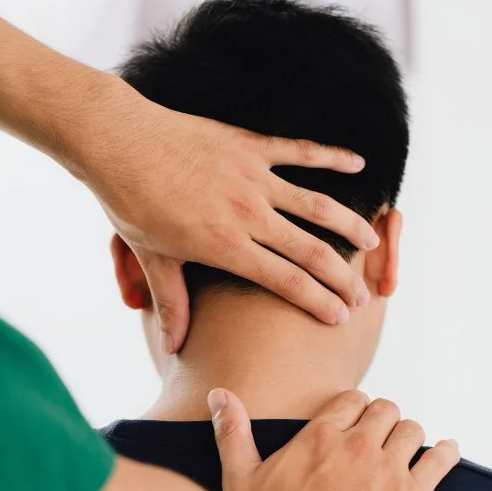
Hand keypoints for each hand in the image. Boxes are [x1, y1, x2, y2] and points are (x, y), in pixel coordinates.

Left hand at [65, 74, 379, 353]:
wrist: (119, 142)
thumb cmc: (130, 201)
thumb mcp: (151, 257)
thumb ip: (171, 302)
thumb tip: (173, 347)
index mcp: (226, 246)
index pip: (286, 281)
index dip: (318, 301)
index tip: (340, 316)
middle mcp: (248, 214)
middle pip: (310, 251)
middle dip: (343, 276)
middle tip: (364, 295)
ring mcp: (253, 177)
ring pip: (317, 205)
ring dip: (349, 224)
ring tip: (372, 240)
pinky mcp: (251, 146)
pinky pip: (302, 151)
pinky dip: (333, 156)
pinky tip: (360, 163)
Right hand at [208, 388, 460, 490]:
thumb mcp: (242, 479)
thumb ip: (233, 432)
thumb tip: (219, 394)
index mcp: (321, 434)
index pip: (353, 399)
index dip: (356, 410)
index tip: (355, 423)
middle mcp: (359, 444)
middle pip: (386, 409)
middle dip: (383, 421)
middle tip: (379, 440)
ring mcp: (389, 468)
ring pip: (412, 430)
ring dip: (409, 437)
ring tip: (405, 451)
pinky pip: (440, 461)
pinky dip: (446, 454)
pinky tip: (447, 452)